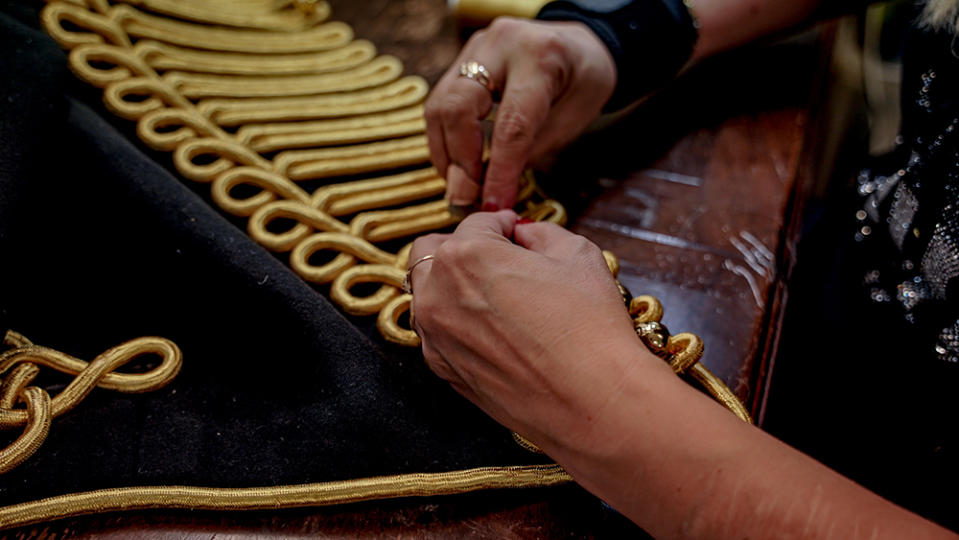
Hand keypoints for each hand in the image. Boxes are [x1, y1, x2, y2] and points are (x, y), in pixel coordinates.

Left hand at [407, 211, 656, 451]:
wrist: (594, 402)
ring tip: (496, 296)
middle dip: (463, 247)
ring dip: (452, 285)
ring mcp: (435, 337)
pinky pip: (437, 333)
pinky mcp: (444, 371)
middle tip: (499, 258)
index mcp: (464, 256)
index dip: (505, 224)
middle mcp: (437, 295)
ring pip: (427, 294)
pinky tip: (495, 331)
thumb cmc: (589, 327)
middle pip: (432, 252)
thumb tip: (524, 235)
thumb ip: (541, 233)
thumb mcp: (577, 255)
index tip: (519, 233)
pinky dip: (456, 323)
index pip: (478, 223)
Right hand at [425, 18, 614, 209]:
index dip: (499, 171)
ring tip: (462, 187)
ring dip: (446, 155)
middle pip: (458, 108)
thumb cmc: (583, 81)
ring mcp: (474, 49)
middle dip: (460, 162)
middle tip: (467, 200)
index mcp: (540, 57)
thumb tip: (491, 189)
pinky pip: (439, 105)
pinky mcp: (460, 60)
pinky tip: (458, 165)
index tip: (493, 207)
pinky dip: (445, 142)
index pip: (511, 124)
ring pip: (440, 107)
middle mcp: (499, 44)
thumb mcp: (575, 116)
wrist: (577, 44)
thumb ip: (532, 149)